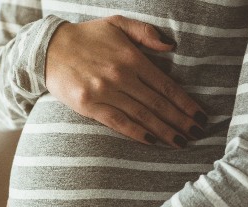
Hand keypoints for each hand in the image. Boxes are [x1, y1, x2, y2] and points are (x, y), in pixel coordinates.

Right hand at [45, 15, 205, 147]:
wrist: (47, 49)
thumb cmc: (86, 36)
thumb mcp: (117, 23)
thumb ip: (146, 32)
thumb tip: (171, 48)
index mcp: (131, 57)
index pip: (166, 85)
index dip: (186, 103)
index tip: (200, 116)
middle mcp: (120, 76)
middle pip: (157, 104)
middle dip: (180, 121)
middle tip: (197, 134)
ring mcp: (104, 92)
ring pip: (141, 115)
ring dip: (163, 131)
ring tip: (180, 142)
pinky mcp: (88, 105)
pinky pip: (117, 122)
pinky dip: (136, 133)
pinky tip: (151, 141)